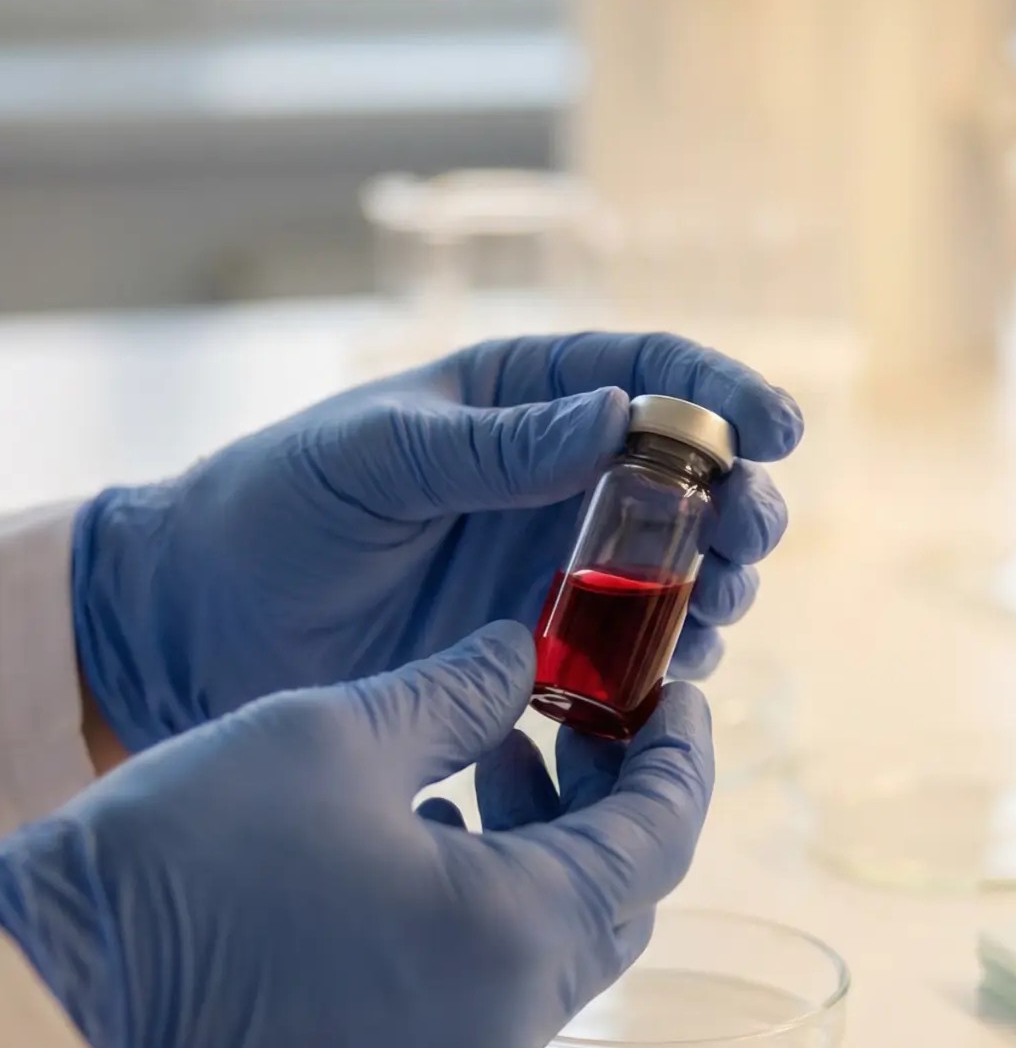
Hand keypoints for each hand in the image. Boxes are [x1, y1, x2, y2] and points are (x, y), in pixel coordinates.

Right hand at [0, 623, 713, 1047]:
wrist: (53, 990)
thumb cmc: (193, 852)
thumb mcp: (343, 733)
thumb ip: (463, 687)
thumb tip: (527, 650)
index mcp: (512, 935)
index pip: (660, 835)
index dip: (681, 752)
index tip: (678, 691)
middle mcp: (500, 1021)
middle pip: (618, 892)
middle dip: (618, 792)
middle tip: (585, 709)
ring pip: (556, 936)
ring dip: (553, 839)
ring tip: (505, 749)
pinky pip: (491, 977)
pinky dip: (499, 895)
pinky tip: (441, 824)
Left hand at [73, 332, 801, 750]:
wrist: (203, 620)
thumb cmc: (275, 508)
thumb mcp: (376, 456)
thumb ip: (492, 444)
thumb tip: (619, 415)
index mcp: (517, 401)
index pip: (645, 375)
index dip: (722, 396)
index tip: (779, 428)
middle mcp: (551, 481)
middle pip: (681, 480)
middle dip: (736, 501)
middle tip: (754, 531)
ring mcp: (549, 568)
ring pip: (670, 571)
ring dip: (715, 585)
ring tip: (720, 605)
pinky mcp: (535, 648)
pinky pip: (625, 654)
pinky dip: (664, 663)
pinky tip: (678, 671)